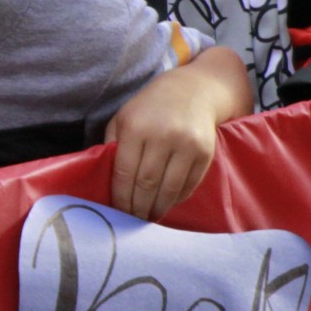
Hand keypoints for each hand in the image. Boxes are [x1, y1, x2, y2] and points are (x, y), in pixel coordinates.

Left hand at [103, 47, 251, 219]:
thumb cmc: (150, 107)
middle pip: (146, 184)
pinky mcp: (205, 152)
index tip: (117, 211)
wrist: (194, 90)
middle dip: (137, 207)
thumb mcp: (123, 117)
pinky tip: (168, 204)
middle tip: (132, 220)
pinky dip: (177, 198)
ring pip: (169, 188)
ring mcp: (186, 144)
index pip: (124, 172)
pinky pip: (189, 184)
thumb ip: (113, 145)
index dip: (120, 196)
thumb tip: (104, 180)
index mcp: (135, 127)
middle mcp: (162, 135)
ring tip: (149, 217)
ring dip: (158, 208)